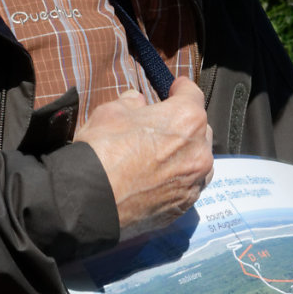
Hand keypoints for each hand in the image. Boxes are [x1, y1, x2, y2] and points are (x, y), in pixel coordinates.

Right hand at [74, 77, 213, 238]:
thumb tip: (137, 102)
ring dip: (186, 154)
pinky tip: (159, 180)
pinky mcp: (184, 205)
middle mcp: (199, 151)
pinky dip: (178, 180)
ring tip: (164, 156)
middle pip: (200, 130)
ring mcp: (194, 182)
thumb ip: (131, 104)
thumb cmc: (103, 151)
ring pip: (198, 161)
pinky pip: (188, 186)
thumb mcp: (111, 112)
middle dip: (185, 125)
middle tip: (163, 126)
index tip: (176, 88)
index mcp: (186, 120)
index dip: (182, 89)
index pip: (193, 95)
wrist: (92, 201)